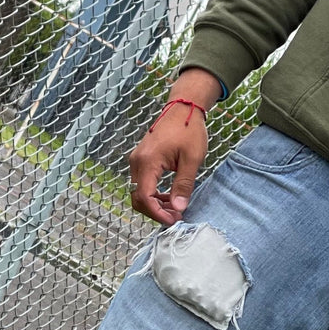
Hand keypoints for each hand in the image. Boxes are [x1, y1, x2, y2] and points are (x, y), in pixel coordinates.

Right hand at [128, 69, 219, 225]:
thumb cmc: (189, 129)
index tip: (173, 221)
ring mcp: (137, 160)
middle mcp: (137, 162)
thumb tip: (178, 208)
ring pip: (139, 193)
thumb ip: (184, 185)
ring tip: (175, 208)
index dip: (157, 214)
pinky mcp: (141, 160)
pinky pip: (142, 184)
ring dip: (155, 204)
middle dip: (155, 212)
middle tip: (176, 216)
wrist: (183, 108)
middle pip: (138, 199)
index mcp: (148, 162)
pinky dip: (153, 195)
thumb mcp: (191, 160)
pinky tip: (169, 197)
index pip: (145, 198)